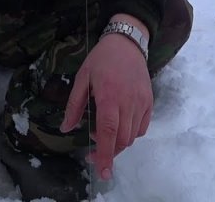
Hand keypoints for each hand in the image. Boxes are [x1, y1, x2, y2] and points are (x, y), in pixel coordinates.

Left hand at [60, 24, 152, 180]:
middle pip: (122, 139)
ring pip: (132, 136)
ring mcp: (141, 103)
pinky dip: (131, 134)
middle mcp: (128, 103)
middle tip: (92, 152)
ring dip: (118, 143)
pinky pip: (142, 127)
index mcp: (109, 97)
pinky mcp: (149, 102)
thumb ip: (74, 105)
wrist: (128, 42)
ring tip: (104, 135)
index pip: (109, 133)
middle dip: (108, 152)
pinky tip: (120, 126)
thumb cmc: (101, 59)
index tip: (102, 171)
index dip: (105, 154)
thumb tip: (65, 128)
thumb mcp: (82, 78)